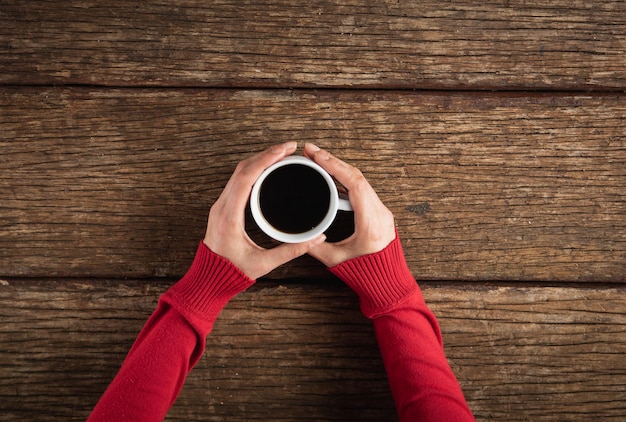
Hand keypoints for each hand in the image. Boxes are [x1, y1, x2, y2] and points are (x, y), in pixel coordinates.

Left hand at [204, 142, 325, 278]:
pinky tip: (267, 168)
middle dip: (267, 154)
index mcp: (229, 216)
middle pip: (243, 169)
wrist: (208, 279)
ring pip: (238, 172)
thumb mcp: (264, 263)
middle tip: (289, 148)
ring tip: (281, 154)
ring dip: (259, 159)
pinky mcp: (223, 207)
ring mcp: (220, 205)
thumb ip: (291, 251)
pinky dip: (253, 169)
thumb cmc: (231, 273)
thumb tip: (317, 238)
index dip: (266, 159)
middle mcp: (222, 206)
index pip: (246, 177)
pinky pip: (236, 180)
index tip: (284, 150)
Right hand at [303, 143, 395, 266]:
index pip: (355, 184)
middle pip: (357, 176)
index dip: (334, 165)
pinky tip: (332, 172)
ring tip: (318, 158)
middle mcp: (380, 213)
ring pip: (361, 179)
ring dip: (339, 167)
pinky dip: (346, 177)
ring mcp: (381, 211)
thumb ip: (314, 246)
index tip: (317, 155)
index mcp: (371, 222)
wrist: (388, 282)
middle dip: (332, 160)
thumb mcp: (335, 260)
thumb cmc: (366, 274)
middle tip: (311, 150)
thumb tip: (296, 233)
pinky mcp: (379, 212)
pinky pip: (363, 188)